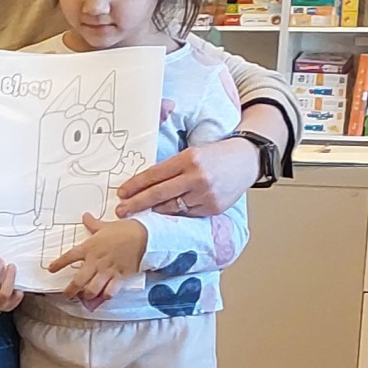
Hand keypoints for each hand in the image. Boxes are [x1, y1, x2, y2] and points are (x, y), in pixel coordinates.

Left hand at [47, 212, 147, 304]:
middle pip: (78, 280)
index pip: (69, 257)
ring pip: (92, 289)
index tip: (51, 269)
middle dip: (70, 290)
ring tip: (84, 298)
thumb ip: (93, 224)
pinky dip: (105, 297)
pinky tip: (103, 298)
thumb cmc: (125, 230)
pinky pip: (110, 291)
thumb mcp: (106, 225)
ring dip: (87, 295)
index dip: (58, 264)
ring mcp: (107, 271)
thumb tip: (85, 216)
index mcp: (90, 248)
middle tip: (67, 295)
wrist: (145, 236)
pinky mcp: (120, 277)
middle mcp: (96, 261)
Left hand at [116, 135, 256, 221]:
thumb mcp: (191, 153)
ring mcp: (206, 195)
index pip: (154, 174)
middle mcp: (197, 177)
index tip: (121, 193)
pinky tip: (164, 214)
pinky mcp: (213, 208)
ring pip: (171, 207)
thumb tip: (144, 183)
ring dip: (153, 211)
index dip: (135, 185)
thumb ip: (171, 168)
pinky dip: (174, 214)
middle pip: (159, 194)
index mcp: (189, 159)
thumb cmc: (215, 155)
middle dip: (136, 203)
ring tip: (139, 214)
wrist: (247, 160)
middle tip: (121, 210)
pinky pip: (186, 214)